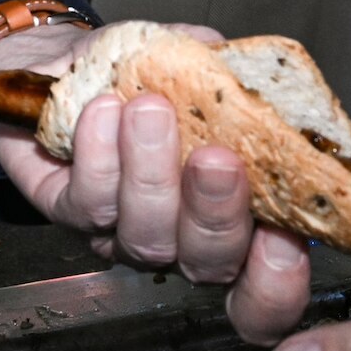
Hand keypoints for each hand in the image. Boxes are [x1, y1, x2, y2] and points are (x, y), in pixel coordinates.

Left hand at [0, 24, 311, 343]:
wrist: (65, 64)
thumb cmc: (145, 72)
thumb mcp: (201, 62)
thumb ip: (237, 75)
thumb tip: (260, 79)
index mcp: (233, 217)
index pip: (265, 288)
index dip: (279, 283)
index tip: (286, 239)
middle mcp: (180, 242)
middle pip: (209, 264)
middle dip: (216, 214)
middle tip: (216, 159)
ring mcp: (122, 235)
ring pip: (146, 235)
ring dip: (152, 173)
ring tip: (149, 110)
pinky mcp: (68, 214)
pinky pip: (88, 202)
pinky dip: (99, 155)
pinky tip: (103, 109)